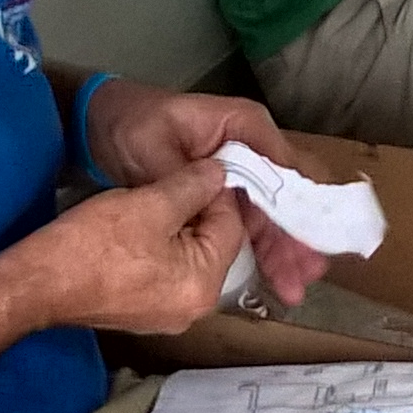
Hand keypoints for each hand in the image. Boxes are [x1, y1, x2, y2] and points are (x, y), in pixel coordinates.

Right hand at [6, 164, 263, 337]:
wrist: (37, 284)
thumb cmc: (92, 246)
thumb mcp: (150, 204)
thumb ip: (192, 186)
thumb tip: (219, 173)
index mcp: (204, 286)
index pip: (231, 227)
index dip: (214, 192)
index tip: (195, 169)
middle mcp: (194, 310)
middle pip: (211, 245)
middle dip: (193, 212)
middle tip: (164, 187)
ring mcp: (167, 316)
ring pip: (186, 258)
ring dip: (172, 229)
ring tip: (143, 207)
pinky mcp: (142, 314)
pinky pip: (164, 273)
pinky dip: (155, 250)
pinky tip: (129, 233)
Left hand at [81, 81, 335, 306]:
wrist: (106, 126)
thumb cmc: (132, 124)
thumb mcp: (154, 148)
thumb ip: (185, 177)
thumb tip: (214, 198)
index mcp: (243, 126)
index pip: (282, 166)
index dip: (297, 204)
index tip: (306, 240)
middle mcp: (253, 146)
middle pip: (285, 193)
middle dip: (296, 236)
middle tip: (305, 275)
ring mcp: (243, 170)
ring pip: (273, 212)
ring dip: (284, 249)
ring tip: (294, 287)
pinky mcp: (230, 191)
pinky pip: (252, 221)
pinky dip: (262, 247)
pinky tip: (275, 276)